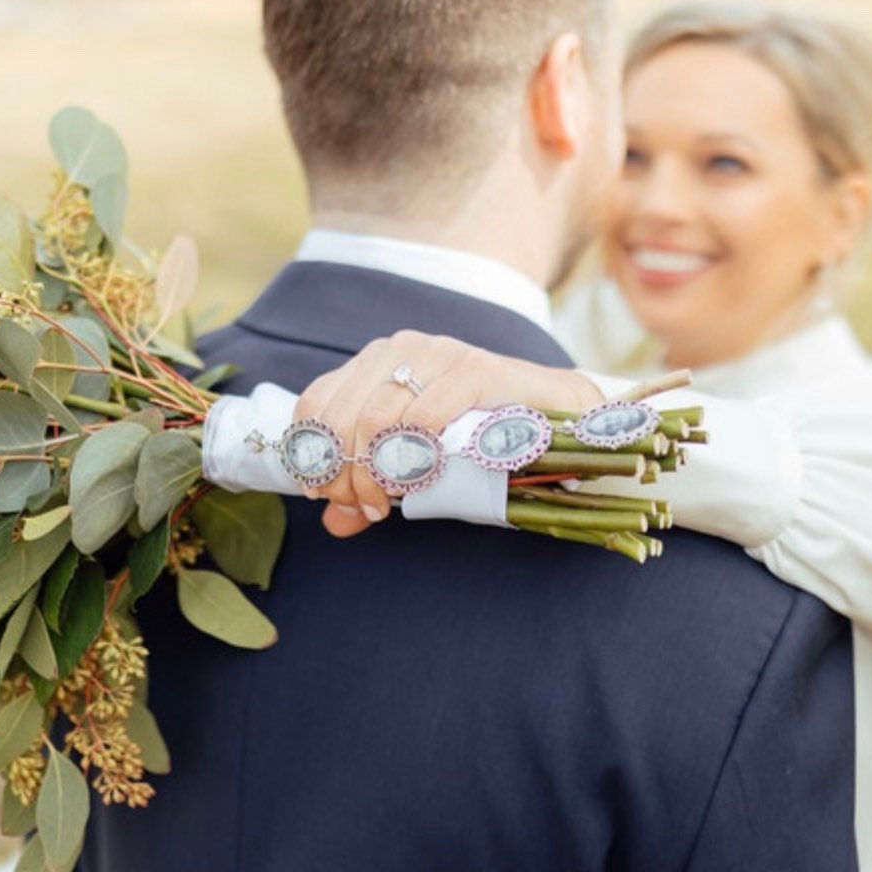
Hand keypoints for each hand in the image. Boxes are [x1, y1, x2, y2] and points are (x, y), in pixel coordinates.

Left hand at [294, 329, 602, 536]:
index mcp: (377, 362)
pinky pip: (425, 413)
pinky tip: (416, 482)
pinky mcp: (477, 368)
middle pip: (340, 414)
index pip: (316, 401)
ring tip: (382, 505)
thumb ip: (373, 487)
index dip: (311, 454)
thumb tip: (333, 522)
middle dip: (341, 471)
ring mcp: (439, 353)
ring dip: (372, 472)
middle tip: (360, 508)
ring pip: (376, 417)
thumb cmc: (482, 437)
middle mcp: (401, 348)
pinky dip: (412, 455)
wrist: (561, 414)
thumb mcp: (418, 464)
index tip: (324, 496)